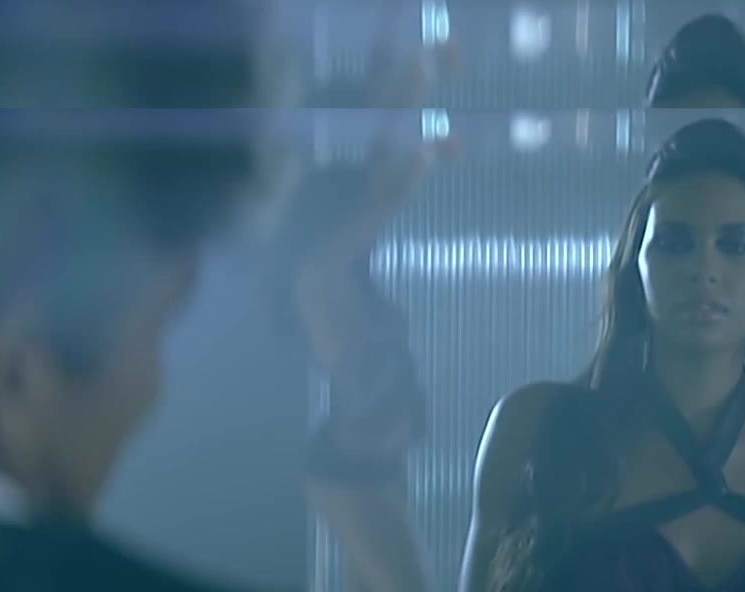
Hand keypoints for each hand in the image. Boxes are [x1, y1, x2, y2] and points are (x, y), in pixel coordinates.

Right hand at [294, 8, 455, 393]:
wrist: (357, 397)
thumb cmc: (371, 331)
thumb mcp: (377, 250)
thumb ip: (385, 202)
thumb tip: (432, 147)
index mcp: (319, 204)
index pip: (357, 133)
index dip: (391, 90)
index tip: (437, 52)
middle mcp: (307, 213)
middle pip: (353, 131)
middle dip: (396, 81)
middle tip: (438, 42)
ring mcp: (308, 239)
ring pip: (359, 161)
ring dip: (399, 113)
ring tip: (430, 66)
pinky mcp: (321, 269)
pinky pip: (367, 216)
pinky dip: (397, 184)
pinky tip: (426, 152)